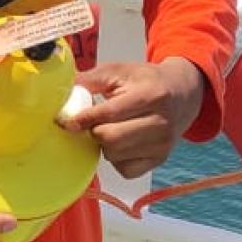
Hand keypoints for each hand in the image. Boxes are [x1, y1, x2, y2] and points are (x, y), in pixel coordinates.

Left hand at [58, 57, 206, 177]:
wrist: (182, 94)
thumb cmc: (145, 81)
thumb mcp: (120, 71)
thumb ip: (89, 79)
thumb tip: (59, 92)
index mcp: (152, 95)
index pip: (110, 113)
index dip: (84, 118)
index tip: (68, 121)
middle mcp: (162, 123)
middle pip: (111, 138)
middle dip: (94, 131)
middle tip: (93, 123)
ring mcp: (163, 145)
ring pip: (115, 155)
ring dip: (103, 144)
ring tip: (110, 128)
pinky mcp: (160, 160)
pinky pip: (124, 169)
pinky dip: (116, 158)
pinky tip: (121, 142)